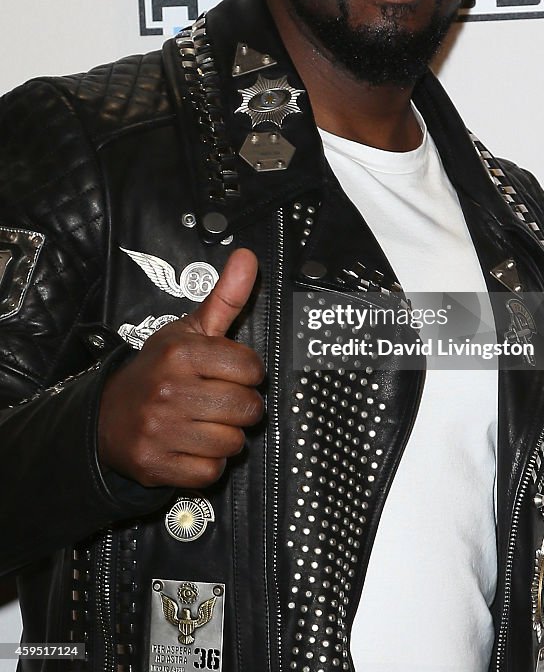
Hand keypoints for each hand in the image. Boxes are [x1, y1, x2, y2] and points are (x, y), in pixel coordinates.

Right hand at [97, 248, 263, 487]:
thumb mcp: (189, 330)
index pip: (252, 369)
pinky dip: (207, 464)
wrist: (106, 416)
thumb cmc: (159, 369)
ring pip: (233, 443)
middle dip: (240, 407)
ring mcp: (160, 429)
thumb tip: (249, 257)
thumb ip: (226, 297)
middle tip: (218, 400)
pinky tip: (190, 445)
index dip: (247, 373)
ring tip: (203, 422)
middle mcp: (169, 389)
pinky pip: (211, 472)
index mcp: (181, 352)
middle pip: (247, 409)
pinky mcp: (155, 464)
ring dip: (225, 437)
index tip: (228, 373)